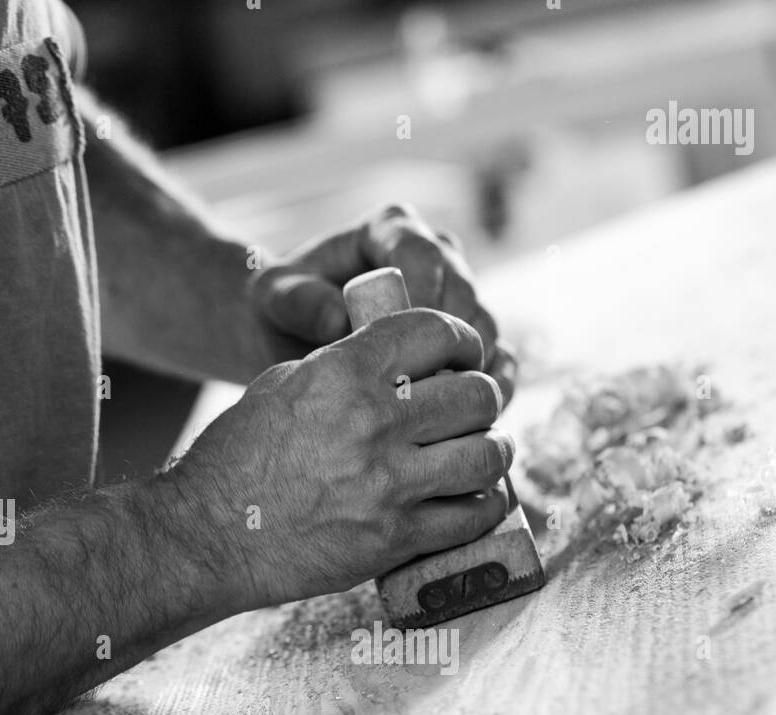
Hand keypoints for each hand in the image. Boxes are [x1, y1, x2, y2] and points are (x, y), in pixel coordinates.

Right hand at [174, 310, 512, 608]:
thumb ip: (345, 366)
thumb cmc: (238, 457)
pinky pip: (472, 516)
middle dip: (483, 398)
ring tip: (487, 450)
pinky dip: (485, 504)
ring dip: (494, 450)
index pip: (437, 331)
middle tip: (476, 409)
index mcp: (344, 371)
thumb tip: (400, 365)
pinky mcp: (394, 539)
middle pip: (476, 394)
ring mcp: (388, 484)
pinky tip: (477, 498)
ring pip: (486, 455)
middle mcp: (374, 422)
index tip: (466, 354)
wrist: (207, 535)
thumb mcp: (284, 384)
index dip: (463, 340)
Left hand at [251, 204, 517, 406]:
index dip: (420, 300)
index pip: (421, 255)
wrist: (295, 337)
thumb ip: (299, 300)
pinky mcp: (471, 339)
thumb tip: (336, 320)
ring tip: (450, 417)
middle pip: (465, 292)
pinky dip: (495, 388)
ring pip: (487, 329)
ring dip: (476, 372)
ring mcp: (458, 297)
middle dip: (452, 342)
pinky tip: (478, 422)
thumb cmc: (284, 309)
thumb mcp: (276, 297)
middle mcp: (435, 256)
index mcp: (390, 231)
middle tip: (427, 392)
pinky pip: (499, 359)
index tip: (401, 347)